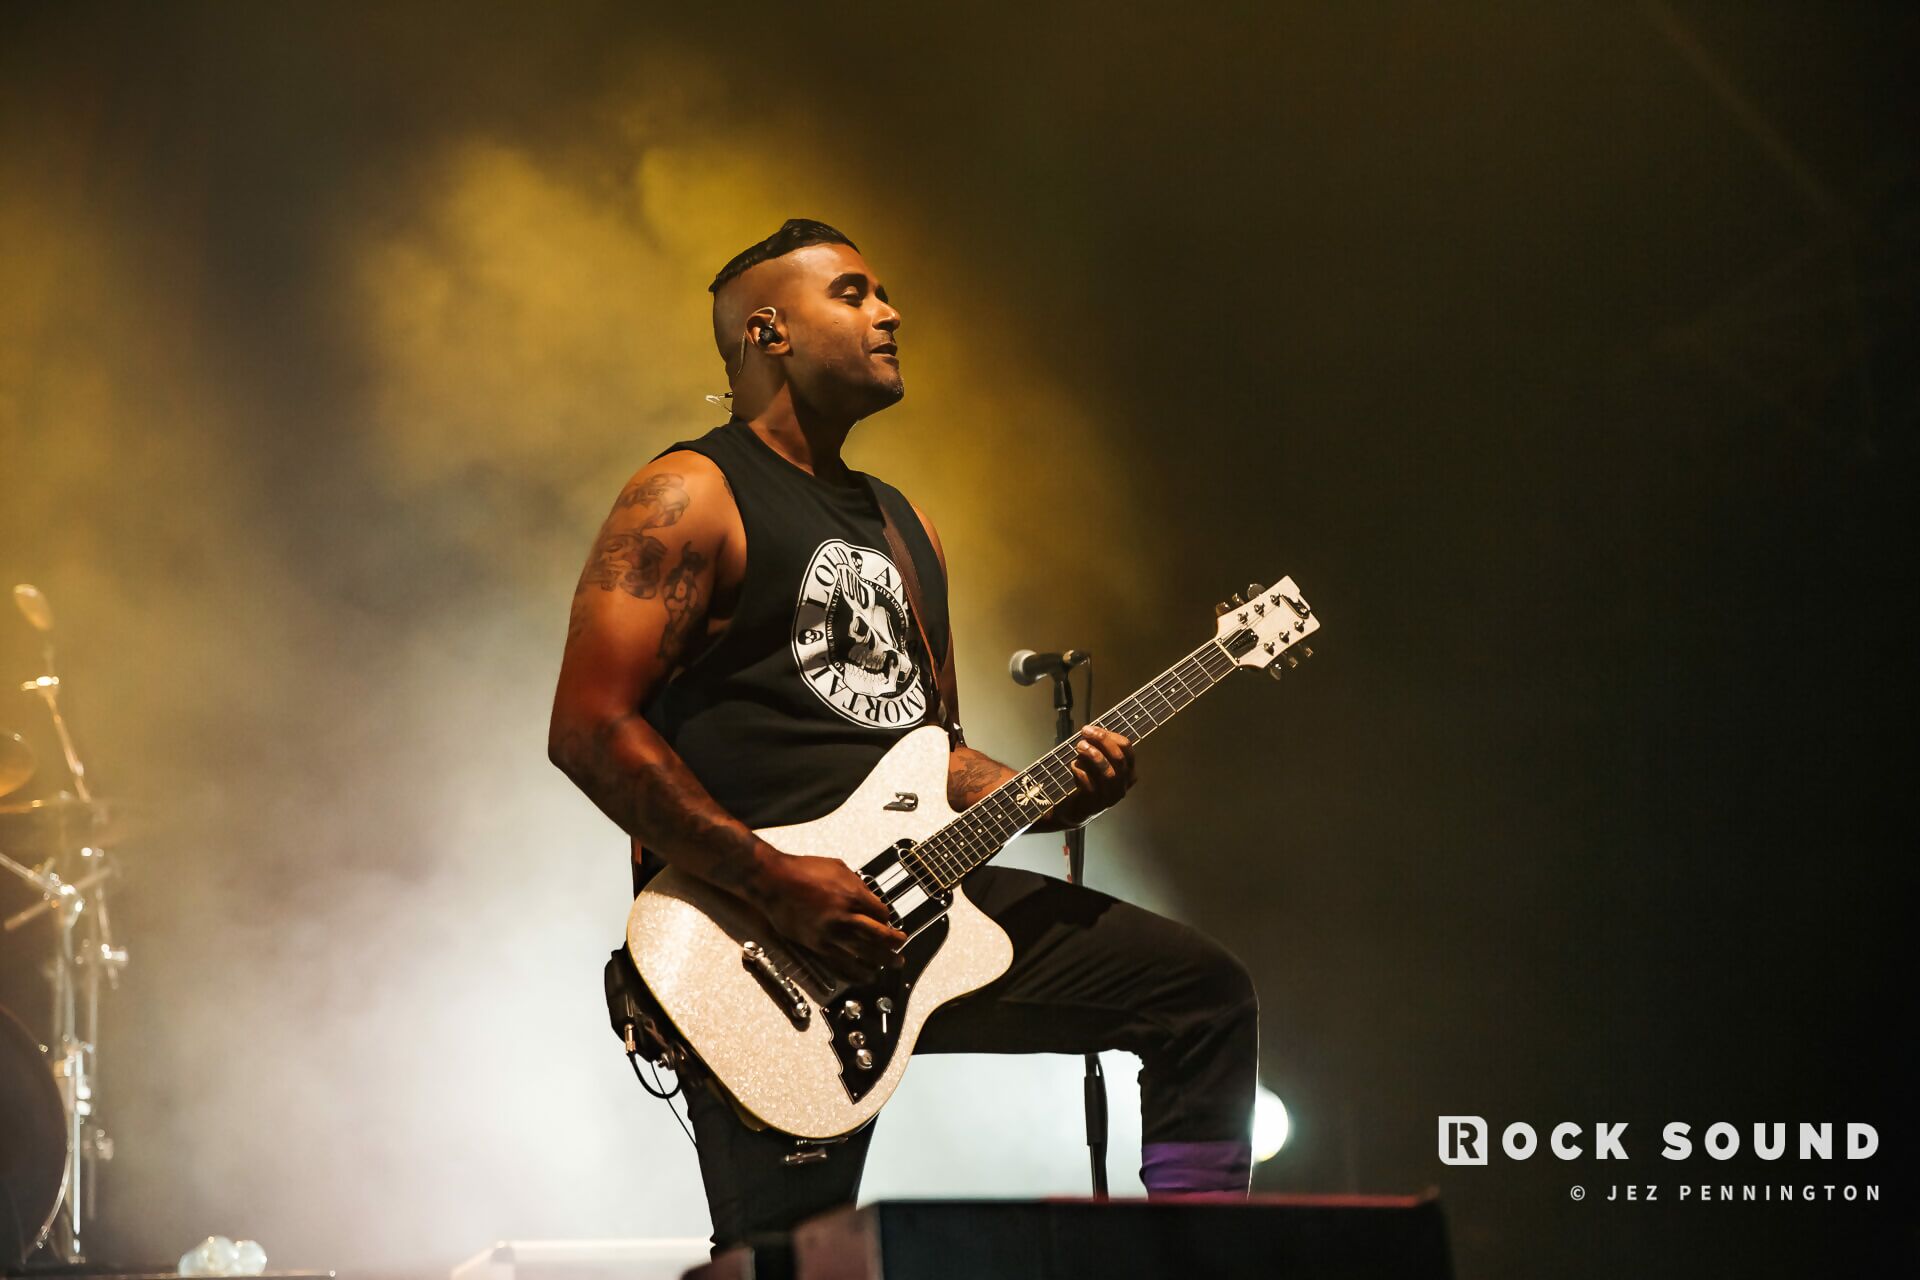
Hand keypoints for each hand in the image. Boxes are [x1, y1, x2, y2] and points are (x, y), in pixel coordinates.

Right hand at [753, 849, 907, 980]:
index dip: (888, 919)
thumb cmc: (803, 870)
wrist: (774, 881)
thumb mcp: (838, 867)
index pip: (882, 914)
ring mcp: (831, 934)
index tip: (887, 922)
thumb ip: (858, 884)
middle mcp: (846, 917)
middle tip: (901, 949)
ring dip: (881, 961)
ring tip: (890, 965)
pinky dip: (856, 972)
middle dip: (894, 945)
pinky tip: (864, 975)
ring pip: (864, 954)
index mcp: (854, 896)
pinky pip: (841, 964)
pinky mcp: (817, 945)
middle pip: (880, 937)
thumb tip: (869, 897)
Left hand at [1053, 724, 1135, 826]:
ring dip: (1094, 756)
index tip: (1091, 729)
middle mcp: (1123, 785)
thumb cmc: (1087, 781)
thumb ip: (1098, 749)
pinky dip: (1082, 773)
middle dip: (1102, 742)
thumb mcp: (1096, 763)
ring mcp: (1110, 797)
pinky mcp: (1095, 805)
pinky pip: (1091, 787)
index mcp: (1128, 771)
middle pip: (1119, 759)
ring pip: (1108, 774)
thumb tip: (1090, 731)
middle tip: (1085, 733)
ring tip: (1080, 746)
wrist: (1076, 810)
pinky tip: (1074, 766)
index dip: (1109, 736)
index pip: (1127, 749)